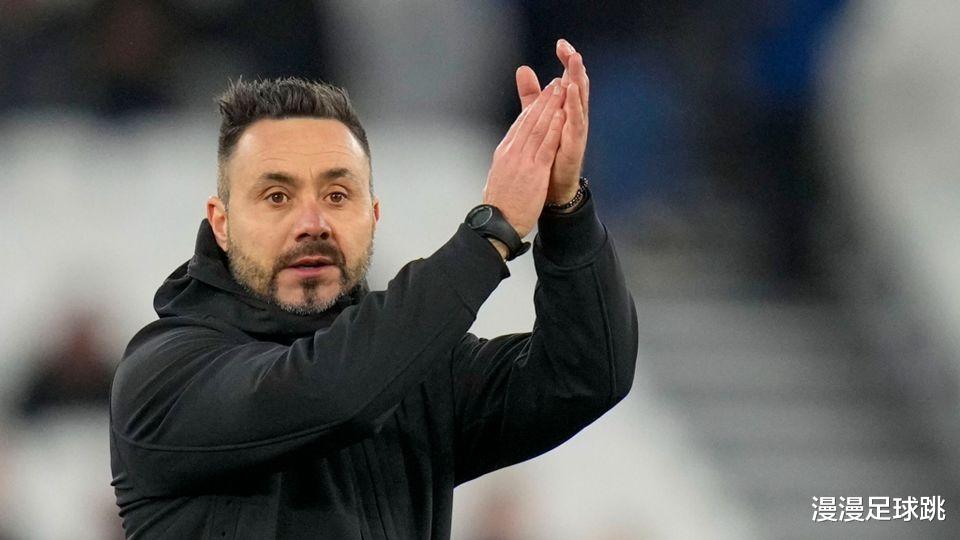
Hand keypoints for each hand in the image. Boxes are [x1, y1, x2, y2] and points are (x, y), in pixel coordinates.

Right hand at [482, 78, 566, 237]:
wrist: (497, 223)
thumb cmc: (499, 207)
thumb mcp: (498, 179)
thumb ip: (504, 166)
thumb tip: (504, 160)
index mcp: (503, 153)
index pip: (519, 125)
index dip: (532, 109)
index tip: (541, 96)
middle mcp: (511, 152)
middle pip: (529, 120)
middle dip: (543, 100)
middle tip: (554, 84)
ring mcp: (522, 160)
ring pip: (539, 127)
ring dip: (551, 106)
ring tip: (560, 89)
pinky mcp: (534, 171)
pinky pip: (546, 144)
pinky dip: (554, 128)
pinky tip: (561, 114)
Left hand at [515, 38, 588, 206]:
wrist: (550, 189)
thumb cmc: (547, 155)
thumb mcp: (536, 118)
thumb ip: (531, 95)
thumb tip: (523, 69)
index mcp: (565, 110)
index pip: (567, 80)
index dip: (566, 62)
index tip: (561, 44)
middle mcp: (573, 118)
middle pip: (577, 86)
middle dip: (575, 67)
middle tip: (571, 49)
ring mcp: (576, 131)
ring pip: (579, 101)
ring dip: (578, 81)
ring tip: (575, 63)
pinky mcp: (575, 145)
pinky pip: (576, 123)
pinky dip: (574, 106)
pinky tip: (571, 92)